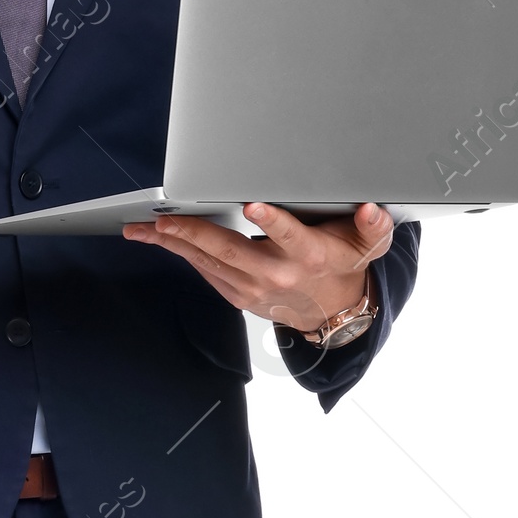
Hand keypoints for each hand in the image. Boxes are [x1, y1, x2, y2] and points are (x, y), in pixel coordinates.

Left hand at [123, 200, 393, 332]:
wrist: (333, 312)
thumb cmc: (346, 265)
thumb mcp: (370, 245)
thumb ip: (374, 225)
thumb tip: (372, 209)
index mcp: (310, 257)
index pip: (291, 236)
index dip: (273, 221)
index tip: (252, 205)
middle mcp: (278, 275)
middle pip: (231, 251)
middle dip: (194, 234)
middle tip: (163, 219)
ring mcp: (254, 288)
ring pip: (209, 262)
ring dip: (174, 244)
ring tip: (143, 228)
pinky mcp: (238, 295)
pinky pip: (205, 272)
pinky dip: (182, 254)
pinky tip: (160, 238)